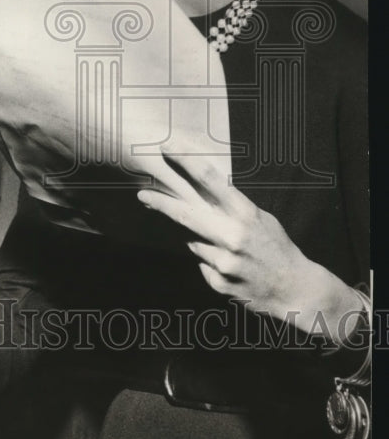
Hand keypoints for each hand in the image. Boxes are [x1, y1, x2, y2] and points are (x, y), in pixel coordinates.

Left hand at [137, 141, 357, 337]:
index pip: (210, 179)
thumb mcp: (260, 218)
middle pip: (186, 213)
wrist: (296, 289)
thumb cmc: (277, 248)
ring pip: (194, 242)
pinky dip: (211, 264)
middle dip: (161, 203)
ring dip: (202, 242)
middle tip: (143, 194)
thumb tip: (198, 193)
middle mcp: (233, 235)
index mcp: (245, 213)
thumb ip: (231, 207)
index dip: (186, 161)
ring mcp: (224, 261)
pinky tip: (233, 268)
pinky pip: (202, 265)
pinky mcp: (219, 282)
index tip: (168, 148)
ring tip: (229, 250)